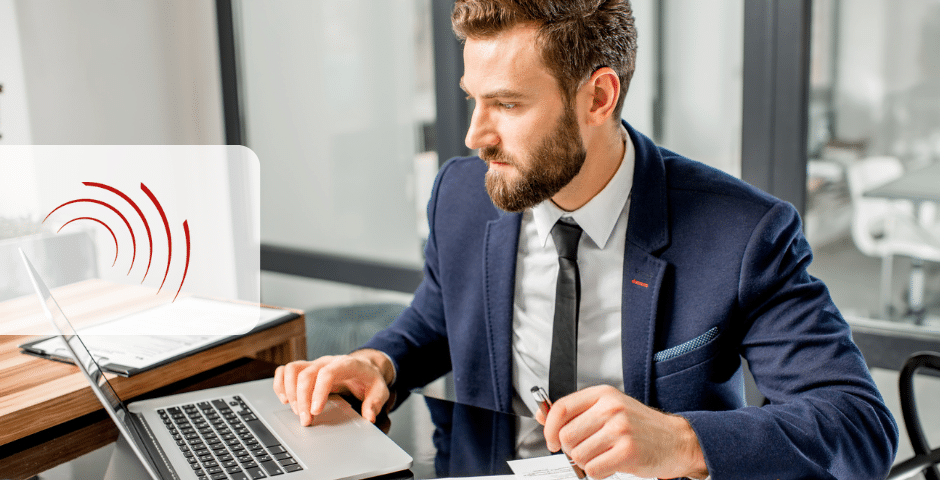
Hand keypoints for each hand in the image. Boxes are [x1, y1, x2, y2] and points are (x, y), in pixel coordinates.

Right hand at [272, 349, 393, 425]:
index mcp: (346, 364)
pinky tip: (285, 400)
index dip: (318, 392)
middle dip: (302, 399)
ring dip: (289, 392)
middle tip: (306, 420)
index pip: (327, 373)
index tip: (316, 411)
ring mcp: (314, 364)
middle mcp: (327, 361)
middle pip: (306, 374)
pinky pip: (285, 370)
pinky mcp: (306, 369)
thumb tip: (369, 417)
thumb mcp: (380, 389)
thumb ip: (376, 402)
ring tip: (297, 411)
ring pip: (292, 369)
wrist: (364, 367)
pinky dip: (280, 384)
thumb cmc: (369, 379)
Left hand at [536, 385, 707, 478]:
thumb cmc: (641, 426)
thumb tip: (542, 415)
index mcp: (603, 395)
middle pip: (566, 436)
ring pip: (578, 455)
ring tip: (603, 455)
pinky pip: (593, 470)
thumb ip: (575, 412)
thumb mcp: (608, 409)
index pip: (561, 408)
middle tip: (588, 449)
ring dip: (587, 462)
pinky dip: (598, 472)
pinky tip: (611, 464)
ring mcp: (620, 429)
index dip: (549, 428)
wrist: (676, 440)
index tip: (551, 440)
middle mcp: (610, 408)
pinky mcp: (627, 451)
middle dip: (572, 449)